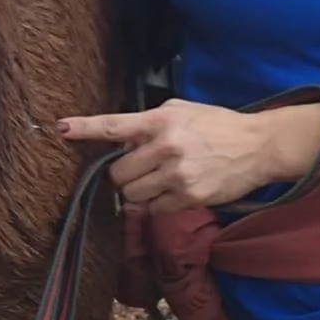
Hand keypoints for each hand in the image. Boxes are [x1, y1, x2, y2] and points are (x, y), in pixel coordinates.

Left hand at [56, 99, 294, 213]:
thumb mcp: (181, 110)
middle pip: (118, 173)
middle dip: (122, 174)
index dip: (85, 128)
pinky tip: (173, 191)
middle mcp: (166, 147)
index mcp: (160, 120)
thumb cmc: (216, 125)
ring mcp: (177, 175)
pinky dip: (156, 204)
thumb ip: (149, 122)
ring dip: (138, 191)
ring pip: (133, 195)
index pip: (114, 126)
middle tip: (138, 170)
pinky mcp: (190, 198)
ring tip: (158, 180)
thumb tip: (124, 139)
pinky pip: (154, 209)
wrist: (258, 147)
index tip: (61, 128)